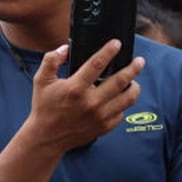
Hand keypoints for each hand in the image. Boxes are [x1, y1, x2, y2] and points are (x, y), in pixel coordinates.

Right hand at [26, 43, 142, 155]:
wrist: (47, 137)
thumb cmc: (44, 107)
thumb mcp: (41, 80)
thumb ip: (51, 60)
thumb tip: (65, 49)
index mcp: (75, 88)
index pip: (97, 64)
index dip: (109, 51)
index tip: (116, 43)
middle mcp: (91, 102)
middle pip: (120, 81)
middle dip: (133, 68)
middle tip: (140, 61)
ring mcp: (100, 116)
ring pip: (128, 99)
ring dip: (134, 87)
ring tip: (134, 81)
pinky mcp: (104, 127)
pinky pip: (122, 113)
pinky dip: (124, 104)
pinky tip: (121, 98)